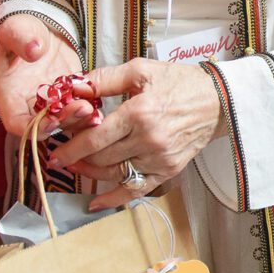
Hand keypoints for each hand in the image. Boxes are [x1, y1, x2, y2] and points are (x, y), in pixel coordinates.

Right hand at [0, 13, 85, 136]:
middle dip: (64, 122)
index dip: (34, 126)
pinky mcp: (66, 101)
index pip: (15, 122)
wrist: (40, 31)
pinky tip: (100, 108)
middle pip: (42, 127)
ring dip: (79, 120)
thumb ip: (21, 38)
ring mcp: (47, 105)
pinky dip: (88, 114)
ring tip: (94, 109)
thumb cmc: (22, 29)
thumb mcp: (17, 28)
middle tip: (84, 109)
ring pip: (62, 123)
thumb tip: (34, 50)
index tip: (54, 119)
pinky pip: (76, 113)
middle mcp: (25, 105)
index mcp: (7, 92)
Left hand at [55, 57, 223, 209]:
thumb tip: (75, 86)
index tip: (55, 151)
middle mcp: (149, 140)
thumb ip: (105, 79)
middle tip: (62, 156)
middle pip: (102, 158)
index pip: (96, 137)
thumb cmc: (180, 82)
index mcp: (139, 113)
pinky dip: (115, 198)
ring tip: (78, 167)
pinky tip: (97, 202)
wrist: (218, 100)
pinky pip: (137, 190)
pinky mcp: (169, 170)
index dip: (71, 147)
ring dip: (91, 174)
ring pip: (115, 175)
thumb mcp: (141, 70)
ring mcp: (160, 159)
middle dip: (77, 158)